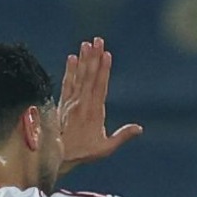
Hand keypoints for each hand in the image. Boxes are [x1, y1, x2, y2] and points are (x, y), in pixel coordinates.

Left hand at [57, 37, 142, 172]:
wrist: (57, 156)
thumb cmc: (84, 153)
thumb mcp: (105, 148)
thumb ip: (122, 136)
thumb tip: (139, 128)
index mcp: (94, 112)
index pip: (100, 86)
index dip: (104, 70)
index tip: (107, 54)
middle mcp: (82, 104)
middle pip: (89, 76)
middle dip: (94, 57)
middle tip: (98, 40)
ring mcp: (71, 102)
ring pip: (78, 77)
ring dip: (83, 59)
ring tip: (86, 44)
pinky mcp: (63, 103)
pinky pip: (67, 83)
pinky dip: (69, 71)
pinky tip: (71, 58)